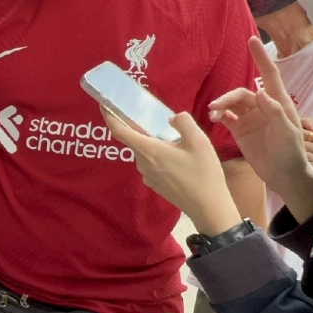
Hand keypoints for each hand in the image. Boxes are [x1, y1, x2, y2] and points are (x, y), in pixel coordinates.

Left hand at [105, 110, 240, 235]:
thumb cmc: (203, 173)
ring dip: (156, 143)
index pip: (119, 130)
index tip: (103, 104)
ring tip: (178, 141)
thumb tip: (171, 119)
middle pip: (136, 140)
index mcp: (149, 151)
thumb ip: (183, 122)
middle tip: (159, 119)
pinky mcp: (155, 184)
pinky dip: (160, 156)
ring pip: (146, 152)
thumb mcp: (199, 141)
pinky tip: (180, 158)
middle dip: (143, 128)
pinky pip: (152, 163)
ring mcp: (148, 176)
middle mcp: (143, 164)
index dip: (109, 115)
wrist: (209, 208)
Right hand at [207, 39, 310, 189]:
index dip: (261, 57)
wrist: (284, 176)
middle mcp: (262, 107)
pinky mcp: (240, 131)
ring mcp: (250, 118)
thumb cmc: (291, 153)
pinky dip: (218, 115)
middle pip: (241, 93)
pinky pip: (226, 117)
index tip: (252, 40)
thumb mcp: (287, 133)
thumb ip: (274, 112)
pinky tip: (213, 119)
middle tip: (215, 108)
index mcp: (278, 103)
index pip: (269, 74)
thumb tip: (258, 92)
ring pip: (232, 104)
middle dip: (227, 98)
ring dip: (221, 106)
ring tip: (212, 115)